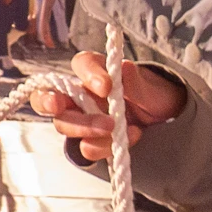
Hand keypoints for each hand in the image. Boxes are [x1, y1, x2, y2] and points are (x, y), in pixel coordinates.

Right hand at [30, 49, 185, 165]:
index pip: (81, 64)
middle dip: (52, 102)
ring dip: (85, 129)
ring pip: (63, 124)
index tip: (106, 87)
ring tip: (114, 128)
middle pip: (52, 96)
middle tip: (60, 107)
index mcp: (94, 70)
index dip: (88, 74)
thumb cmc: (148, 93)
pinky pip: (85, 147)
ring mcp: (80, 118)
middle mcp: (79, 94)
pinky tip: (128, 138)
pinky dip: (104, 147)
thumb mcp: (148, 85)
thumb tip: (125, 67)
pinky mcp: (90, 140)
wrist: (160, 116)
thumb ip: (135, 79)